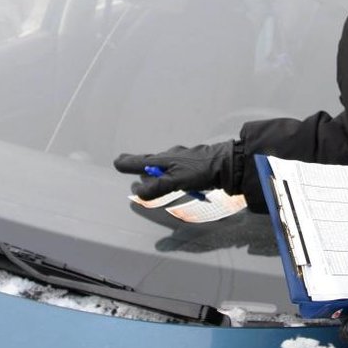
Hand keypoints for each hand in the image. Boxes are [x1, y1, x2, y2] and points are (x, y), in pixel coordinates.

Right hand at [114, 141, 241, 199]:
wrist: (229, 164)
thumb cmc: (202, 170)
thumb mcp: (176, 180)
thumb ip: (157, 187)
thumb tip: (137, 191)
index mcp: (165, 159)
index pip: (142, 162)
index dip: (129, 164)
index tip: (117, 162)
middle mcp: (173, 157)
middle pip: (152, 161)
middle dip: (139, 163)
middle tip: (127, 162)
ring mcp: (185, 159)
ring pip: (165, 164)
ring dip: (155, 169)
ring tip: (148, 173)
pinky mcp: (196, 164)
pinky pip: (177, 168)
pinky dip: (170, 172)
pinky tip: (175, 176)